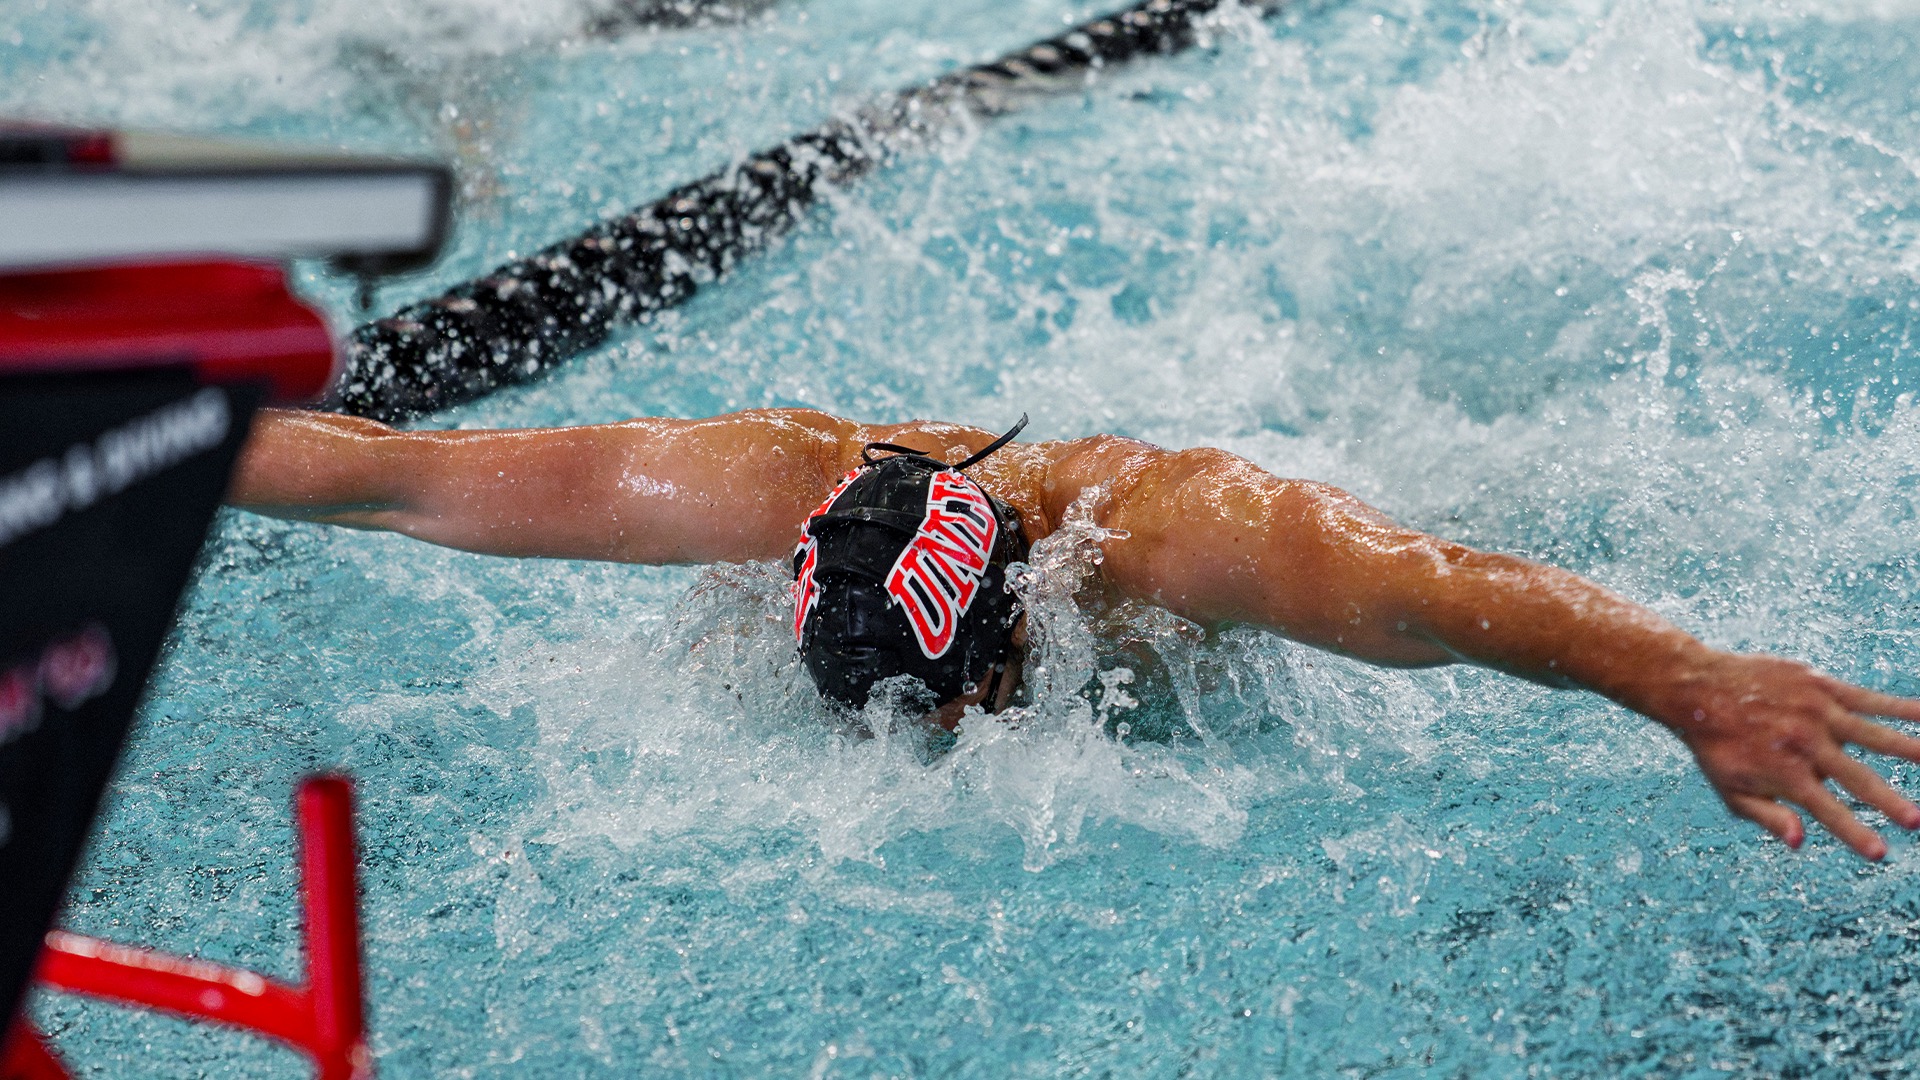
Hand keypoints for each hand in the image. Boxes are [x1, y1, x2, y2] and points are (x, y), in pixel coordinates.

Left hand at [1654, 652, 1919, 858]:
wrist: (1696, 688)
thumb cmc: (1716, 747)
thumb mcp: (1731, 789)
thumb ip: (1767, 815)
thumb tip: (1799, 842)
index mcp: (1784, 773)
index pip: (1827, 811)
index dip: (1854, 834)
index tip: (1880, 854)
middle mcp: (1804, 743)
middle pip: (1857, 779)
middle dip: (1889, 802)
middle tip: (1917, 822)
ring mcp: (1816, 712)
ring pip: (1874, 735)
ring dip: (1909, 751)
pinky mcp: (1822, 687)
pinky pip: (1869, 699)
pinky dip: (1901, 708)